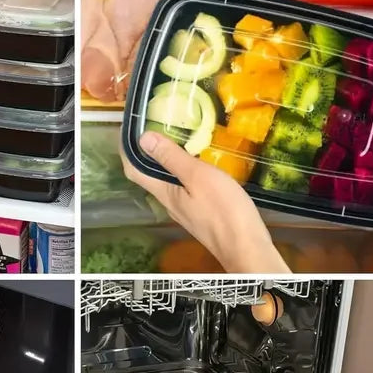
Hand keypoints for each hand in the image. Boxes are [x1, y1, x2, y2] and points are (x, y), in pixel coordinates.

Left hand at [122, 131, 290, 273]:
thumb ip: (172, 159)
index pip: (133, 169)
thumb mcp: (198, 177)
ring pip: (166, 181)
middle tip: (155, 124)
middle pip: (148, 175)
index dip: (127, 149)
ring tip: (176, 137)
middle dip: (146, 151)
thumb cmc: (224, 211)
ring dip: (166, 160)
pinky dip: (183, 171)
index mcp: (164, 193)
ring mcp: (184, 209)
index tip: (130, 127)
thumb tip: (143, 138)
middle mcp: (169, 202)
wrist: (246, 248)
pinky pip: (183, 187)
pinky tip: (197, 162)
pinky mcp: (199, 212)